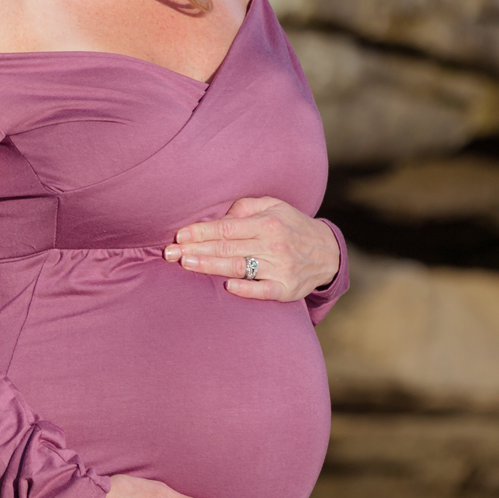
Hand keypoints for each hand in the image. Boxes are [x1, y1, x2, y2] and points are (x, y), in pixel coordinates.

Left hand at [164, 196, 339, 300]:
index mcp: (267, 224)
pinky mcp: (286, 289)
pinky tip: (227, 287)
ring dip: (211, 266)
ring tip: (186, 264)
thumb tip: (220, 215)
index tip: (179, 236)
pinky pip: (263, 291)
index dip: (201, 232)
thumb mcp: (274, 206)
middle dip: (196, 250)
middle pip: (227, 248)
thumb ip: (246, 207)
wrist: (329, 253)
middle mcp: (273, 245)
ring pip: (239, 268)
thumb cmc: (292, 226)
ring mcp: (280, 268)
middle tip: (170, 253)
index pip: (227, 228)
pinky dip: (246, 289)